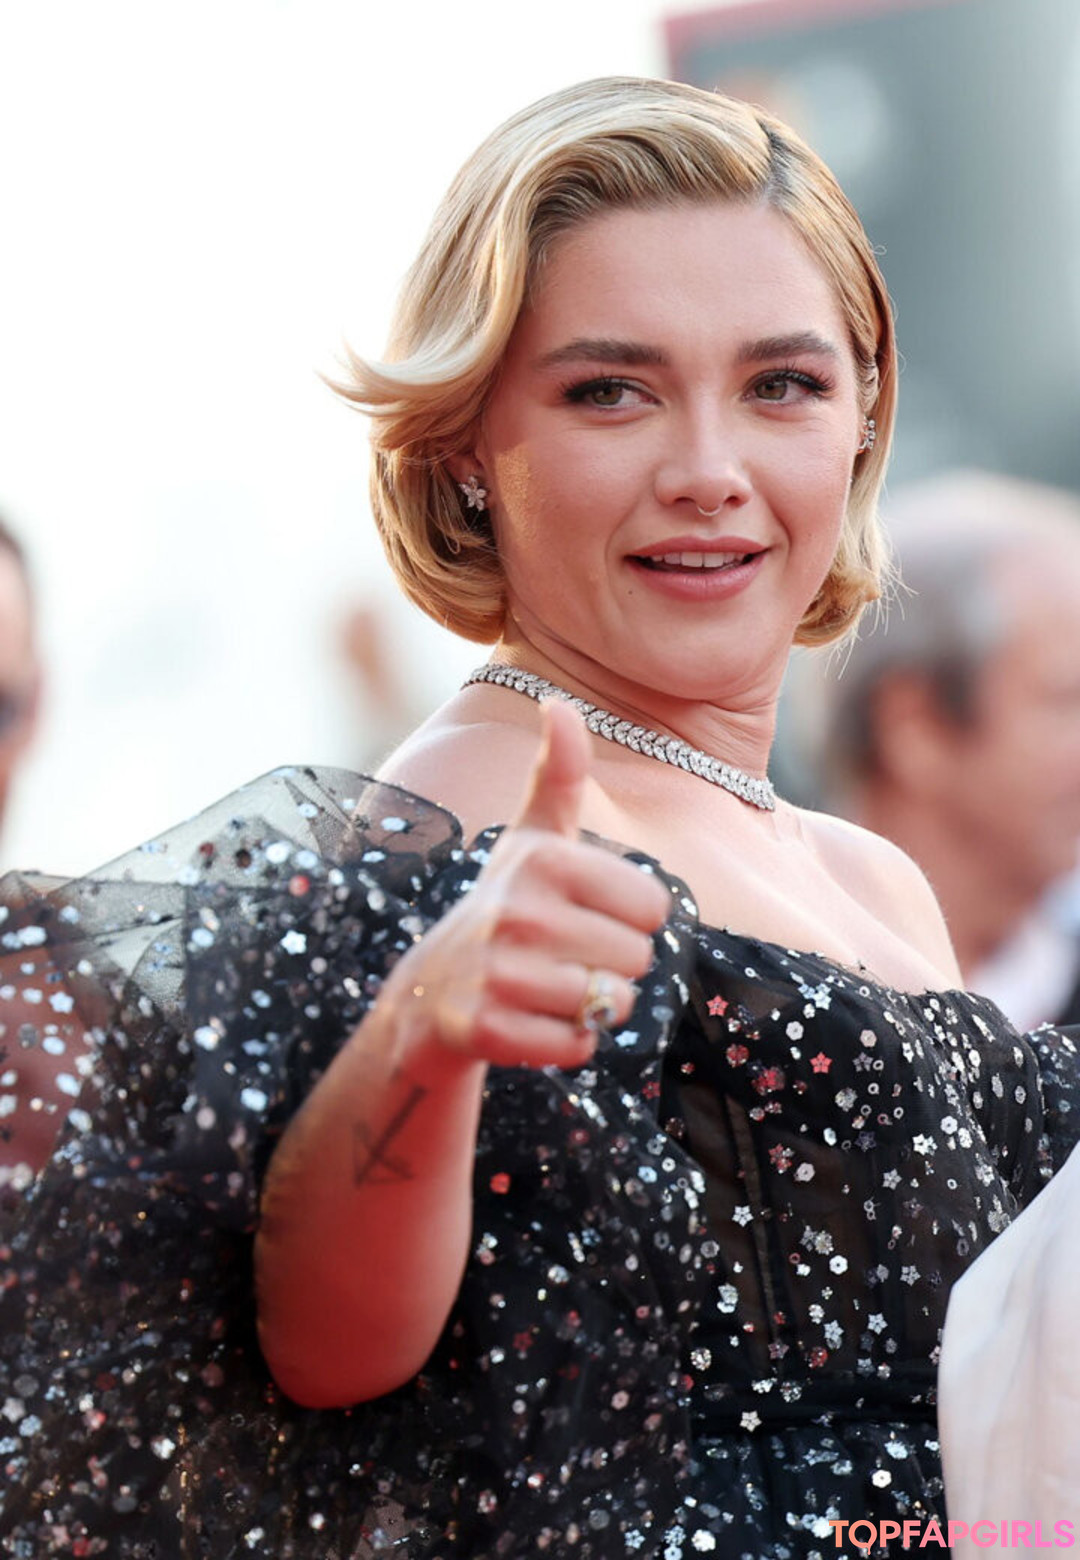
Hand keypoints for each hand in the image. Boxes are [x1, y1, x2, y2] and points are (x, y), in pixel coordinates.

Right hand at [383, 699, 671, 1070]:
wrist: (434, 988)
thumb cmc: (509, 903)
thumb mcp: (533, 835)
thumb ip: (559, 773)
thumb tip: (560, 701)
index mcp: (544, 860)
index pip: (655, 906)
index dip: (632, 918)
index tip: (587, 912)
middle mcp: (517, 912)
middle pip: (637, 959)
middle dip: (613, 967)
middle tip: (566, 955)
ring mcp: (498, 972)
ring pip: (610, 1005)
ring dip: (593, 1007)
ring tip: (549, 986)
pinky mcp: (485, 1029)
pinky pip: (577, 1047)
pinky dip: (567, 1043)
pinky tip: (533, 1020)